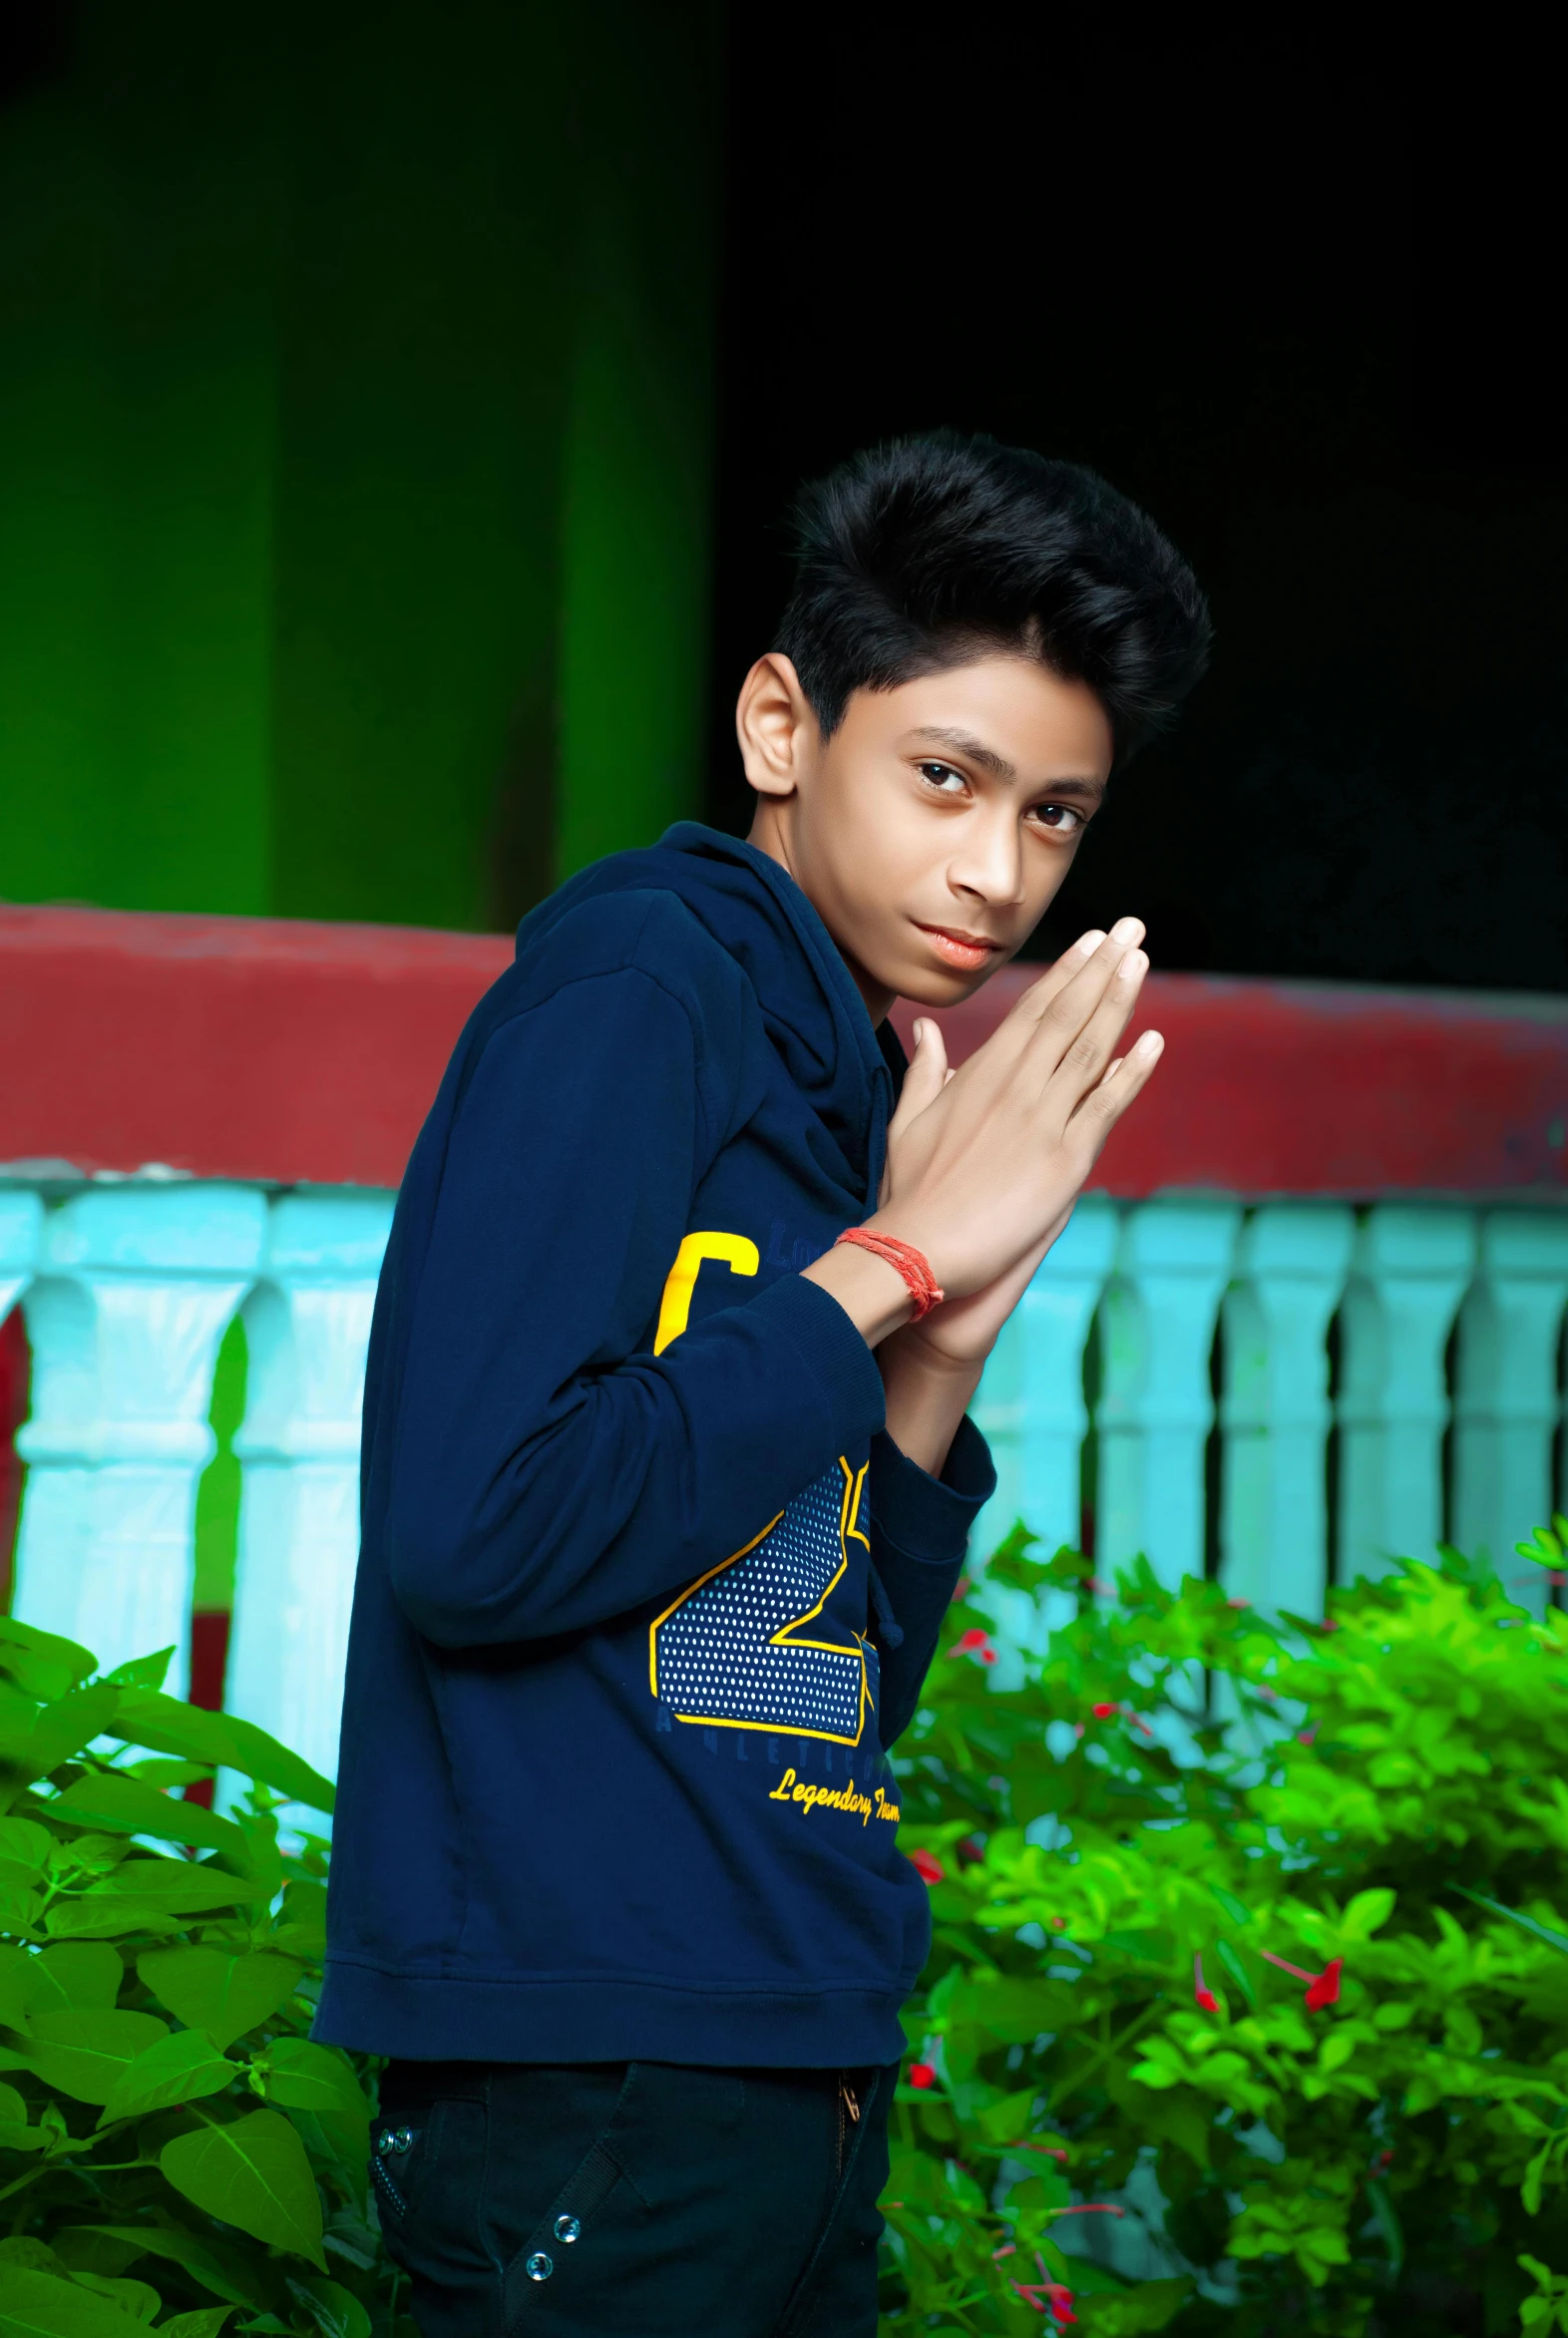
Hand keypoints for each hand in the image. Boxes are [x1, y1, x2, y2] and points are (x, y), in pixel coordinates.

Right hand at [803, 917, 1159, 1358]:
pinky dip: (1131, 1073)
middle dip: (1101, 968)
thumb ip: (926, 1071)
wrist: (921, 1247)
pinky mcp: (1065, 1161)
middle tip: (1130, 929)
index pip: (1032, 1009)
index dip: (1067, 972)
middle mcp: (1016, 1087)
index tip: (1092, 941)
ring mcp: (1044, 1121)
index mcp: (982, 1074)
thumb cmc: (910, 1190)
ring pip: (1090, 1049)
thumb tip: (927, 1030)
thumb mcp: (908, 1121)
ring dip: (1119, 1003)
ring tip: (1140, 963)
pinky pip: (1106, 1107)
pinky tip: (1153, 1042)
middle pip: (1068, 1016)